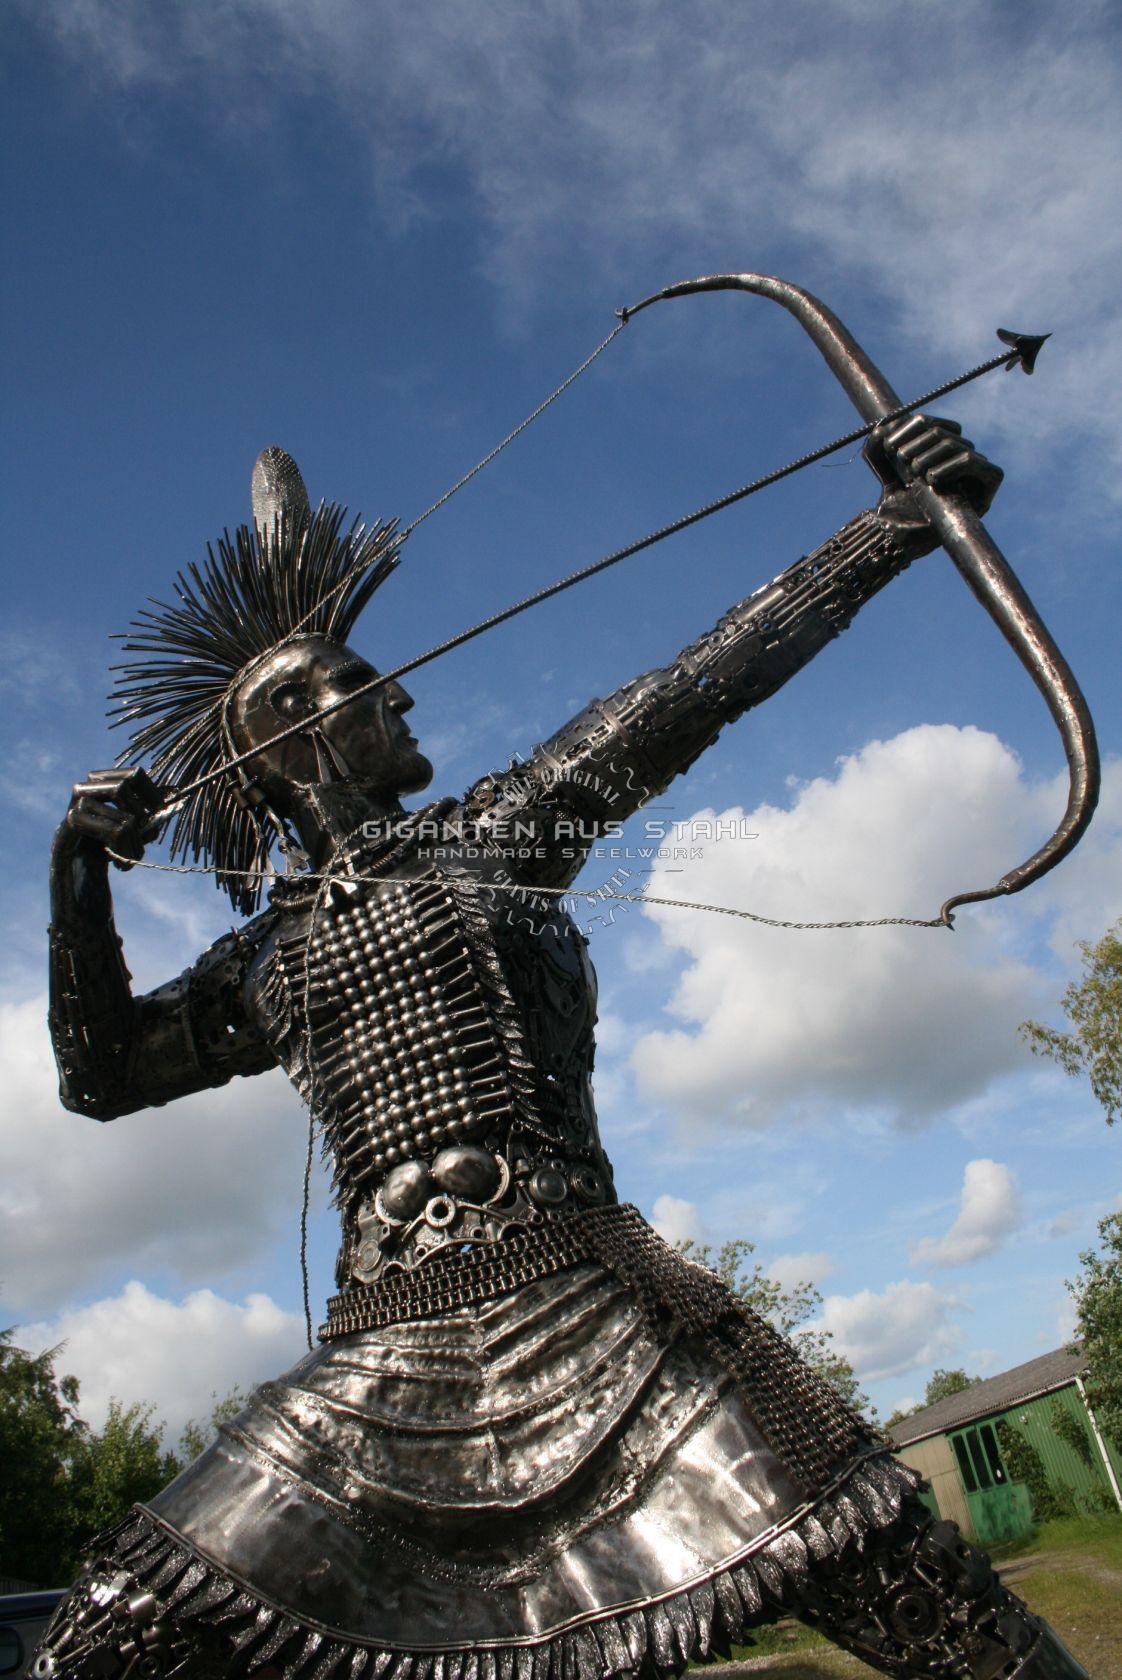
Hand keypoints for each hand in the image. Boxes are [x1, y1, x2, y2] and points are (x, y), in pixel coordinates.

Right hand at [63, 766, 162, 868]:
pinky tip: (121, 866)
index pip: (132, 774)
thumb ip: (149, 817)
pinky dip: (124, 853)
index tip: (160, 811)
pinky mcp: (70, 824)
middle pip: (122, 788)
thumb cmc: (106, 848)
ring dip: (135, 844)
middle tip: (145, 834)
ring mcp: (74, 806)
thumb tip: (169, 800)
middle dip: (141, 815)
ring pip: (123, 819)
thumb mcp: (132, 830)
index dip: (151, 792)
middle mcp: (83, 790)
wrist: (77, 877)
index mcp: (100, 785)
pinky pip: (113, 833)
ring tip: (133, 858)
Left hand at [864, 412, 1003, 517]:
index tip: (889, 445)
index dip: (910, 429)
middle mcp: (961, 453)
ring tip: (914, 472)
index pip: (930, 424)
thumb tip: (882, 428)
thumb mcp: (884, 471)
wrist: (909, 538)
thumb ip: (878, 448)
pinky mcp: (990, 480)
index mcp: (939, 446)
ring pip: (955, 444)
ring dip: (930, 455)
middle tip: (901, 459)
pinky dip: (949, 466)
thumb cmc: (899, 505)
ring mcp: (977, 466)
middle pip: (942, 432)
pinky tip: (931, 479)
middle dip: (917, 443)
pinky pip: (971, 461)